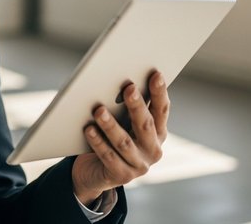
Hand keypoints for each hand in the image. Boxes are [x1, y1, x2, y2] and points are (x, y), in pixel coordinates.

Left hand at [71, 71, 169, 205]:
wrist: (98, 172)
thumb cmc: (114, 138)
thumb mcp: (126, 123)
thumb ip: (130, 107)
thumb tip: (124, 80)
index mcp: (159, 133)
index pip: (161, 110)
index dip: (159, 93)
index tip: (156, 74)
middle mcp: (153, 150)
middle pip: (145, 125)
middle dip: (137, 105)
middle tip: (128, 87)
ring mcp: (139, 166)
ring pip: (124, 142)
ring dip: (111, 125)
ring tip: (99, 110)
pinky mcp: (121, 176)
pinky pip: (108, 156)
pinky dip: (98, 142)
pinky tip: (89, 129)